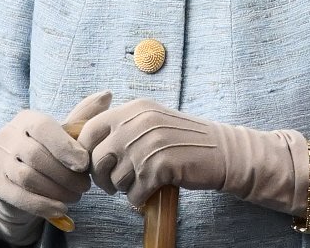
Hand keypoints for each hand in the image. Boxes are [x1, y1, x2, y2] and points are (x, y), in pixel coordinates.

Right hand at [0, 91, 111, 243]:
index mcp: (26, 119)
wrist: (17, 178)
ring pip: (26, 177)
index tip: (84, 164)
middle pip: (35, 156)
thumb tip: (107, 95)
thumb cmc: (47, 151)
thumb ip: (83, 118)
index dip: (65, 146)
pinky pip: (18, 196)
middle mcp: (7, 136)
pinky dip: (42, 205)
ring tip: (76, 197)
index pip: (43, 128)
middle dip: (65, 174)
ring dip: (56, 191)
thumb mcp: (63, 134)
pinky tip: (60, 209)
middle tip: (85, 186)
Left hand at [78, 98, 309, 213]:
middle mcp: (138, 123)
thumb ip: (124, 125)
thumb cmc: (185, 139)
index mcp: (134, 108)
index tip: (94, 164)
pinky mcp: (160, 167)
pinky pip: (134, 195)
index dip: (86, 152)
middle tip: (113, 184)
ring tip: (140, 184)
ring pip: (114, 180)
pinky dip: (139, 199)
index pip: (89, 129)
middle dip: (101, 177)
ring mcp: (148, 145)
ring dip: (124, 189)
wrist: (223, 151)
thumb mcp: (153, 120)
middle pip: (97, 158)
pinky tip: (151, 191)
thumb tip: (89, 144)